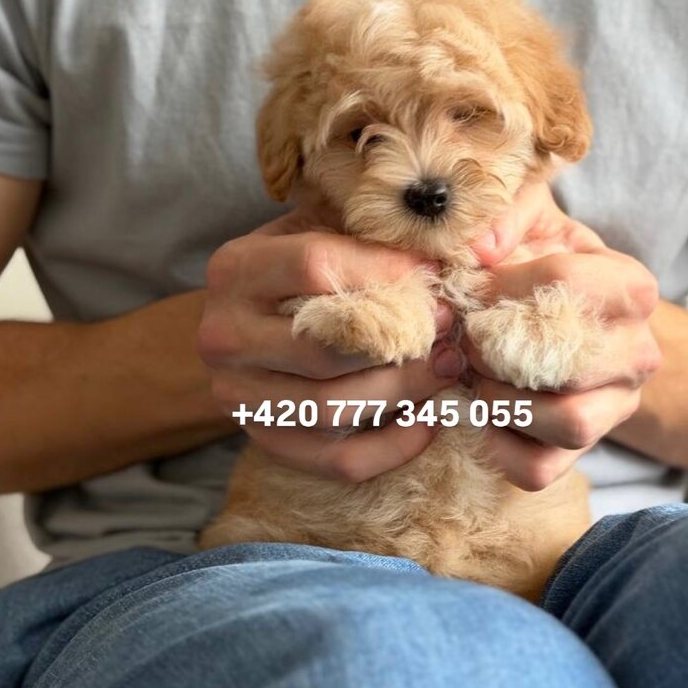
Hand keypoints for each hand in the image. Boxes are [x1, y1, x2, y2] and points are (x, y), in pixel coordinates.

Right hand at [198, 201, 460, 481]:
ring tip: (446, 366)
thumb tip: (464, 251)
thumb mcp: (327, 227)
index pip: (315, 266)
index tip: (434, 275)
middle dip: (403, 342)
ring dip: (405, 391)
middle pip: (324, 349)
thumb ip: (376, 231)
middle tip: (449, 328)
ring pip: (333, 408)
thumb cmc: (304, 265)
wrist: (252, 319)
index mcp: (236, 269)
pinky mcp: (264, 439)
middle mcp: (223, 335)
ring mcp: (237, 395)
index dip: (386, 272)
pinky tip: (427, 421)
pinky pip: (337, 460)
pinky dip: (391, 447)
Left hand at [463, 182, 661, 490]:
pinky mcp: (584, 449)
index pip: (567, 281)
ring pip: (569, 423)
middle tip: (464, 336)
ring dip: (503, 400)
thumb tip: (479, 248)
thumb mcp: (531, 221)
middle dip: (497, 349)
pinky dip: (499, 446)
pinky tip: (483, 413)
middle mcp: (638, 352)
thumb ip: (505, 216)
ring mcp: (616, 406)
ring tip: (475, 375)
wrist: (569, 321)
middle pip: (568, 360)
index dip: (502, 285)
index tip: (474, 287)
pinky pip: (539, 468)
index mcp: (632, 287)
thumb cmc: (542, 264)